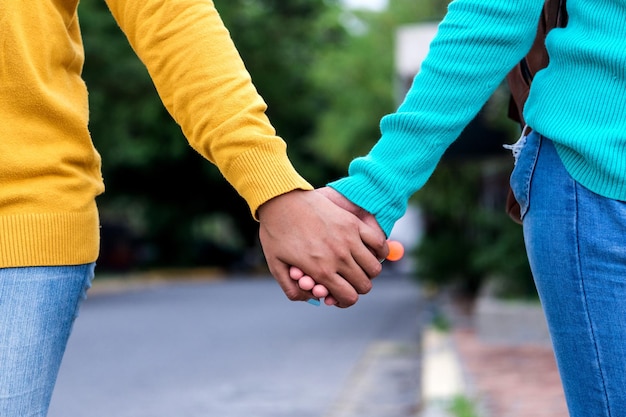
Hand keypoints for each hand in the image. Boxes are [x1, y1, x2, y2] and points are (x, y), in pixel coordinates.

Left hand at [258, 189, 386, 307]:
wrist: (280, 200)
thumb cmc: (275, 233)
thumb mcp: (276, 266)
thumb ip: (291, 289)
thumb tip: (310, 299)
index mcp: (321, 271)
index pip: (349, 297)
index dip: (345, 300)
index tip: (340, 295)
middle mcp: (338, 257)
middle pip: (364, 285)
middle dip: (357, 288)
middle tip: (348, 281)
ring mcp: (348, 239)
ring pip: (374, 268)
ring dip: (368, 272)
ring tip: (358, 267)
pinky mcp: (353, 223)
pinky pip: (378, 242)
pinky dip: (379, 251)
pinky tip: (371, 252)